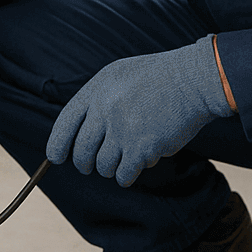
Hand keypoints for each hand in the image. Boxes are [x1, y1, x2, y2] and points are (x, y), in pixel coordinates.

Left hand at [46, 37, 232, 186]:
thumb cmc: (161, 78)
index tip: (57, 157)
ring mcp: (123, 129)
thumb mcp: (121, 76)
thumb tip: (82, 132)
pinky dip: (128, 175)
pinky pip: (124, 175)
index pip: (65, 123)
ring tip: (125, 157)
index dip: (57, 144)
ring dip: (112, 168)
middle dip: (86, 163)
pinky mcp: (142, 148)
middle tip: (93, 165)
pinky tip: (137, 165)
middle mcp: (106, 109)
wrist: (195, 80)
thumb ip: (99, 100)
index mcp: (98, 89)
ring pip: (103, 166)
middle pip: (82, 151)